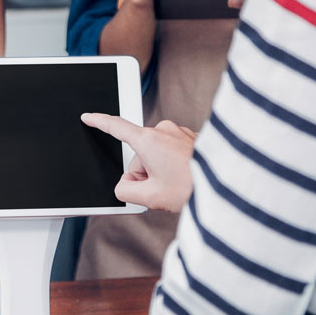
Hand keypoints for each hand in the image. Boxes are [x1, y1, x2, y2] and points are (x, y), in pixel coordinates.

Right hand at [81, 114, 195, 212]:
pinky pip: (171, 152)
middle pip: (138, 154)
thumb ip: (125, 191)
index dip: (98, 122)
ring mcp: (179, 132)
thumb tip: (126, 185)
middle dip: (144, 173)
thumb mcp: (149, 198)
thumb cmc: (192, 188)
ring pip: (156, 155)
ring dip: (161, 171)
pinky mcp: (191, 138)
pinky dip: (174, 166)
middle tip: (162, 189)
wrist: (226, 186)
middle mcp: (163, 130)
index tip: (88, 116)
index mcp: (148, 140)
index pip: (116, 127)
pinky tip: (186, 177)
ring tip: (179, 184)